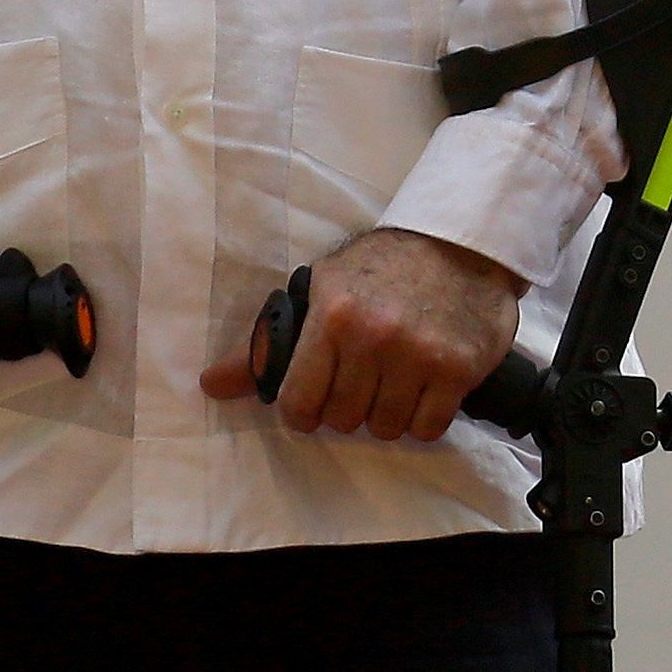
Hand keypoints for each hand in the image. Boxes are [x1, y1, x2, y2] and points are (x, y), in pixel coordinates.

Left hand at [201, 226, 522, 443]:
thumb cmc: (382, 268)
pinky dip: (423, 418)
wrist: (460, 242)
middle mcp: (375, 337)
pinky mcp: (459, 369)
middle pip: (344, 420)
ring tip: (395, 382)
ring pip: (387, 428)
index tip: (318, 398)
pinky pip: (428, 428)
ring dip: (388, 414)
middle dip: (349, 408)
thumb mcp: (320, 290)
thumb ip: (268, 342)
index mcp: (332, 316)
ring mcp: (420, 354)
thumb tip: (211, 384)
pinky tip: (424, 389)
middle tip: (362, 381)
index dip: (305, 410)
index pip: (299, 403)